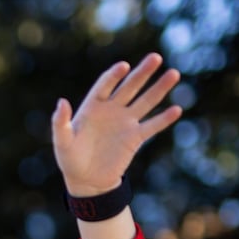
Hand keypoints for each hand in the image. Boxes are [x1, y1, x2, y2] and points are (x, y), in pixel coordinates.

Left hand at [52, 53, 181, 195]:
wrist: (87, 180)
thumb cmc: (70, 159)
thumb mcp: (62, 142)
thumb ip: (61, 123)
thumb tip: (61, 102)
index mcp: (93, 106)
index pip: (105, 85)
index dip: (114, 75)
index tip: (123, 66)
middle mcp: (111, 109)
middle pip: (129, 87)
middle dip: (142, 72)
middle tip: (155, 58)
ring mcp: (125, 122)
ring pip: (145, 101)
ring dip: (159, 88)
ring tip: (173, 73)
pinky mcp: (135, 138)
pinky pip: (152, 126)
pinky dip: (164, 119)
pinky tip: (177, 110)